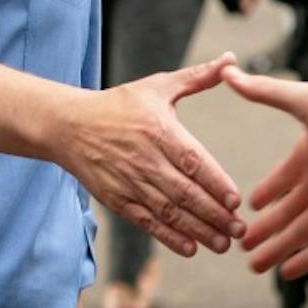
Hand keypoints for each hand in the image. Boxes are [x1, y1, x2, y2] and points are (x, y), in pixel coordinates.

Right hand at [58, 53, 245, 256]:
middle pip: (185, 193)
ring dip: (198, 231)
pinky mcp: (116, 199)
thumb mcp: (156, 86)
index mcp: (158, 130)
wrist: (67, 125)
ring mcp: (129, 182)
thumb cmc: (118, 105)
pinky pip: (146, 222)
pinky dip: (168, 237)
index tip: (236, 201)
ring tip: (222, 244)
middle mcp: (144, 159)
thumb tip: (232, 60)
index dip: (216, 184)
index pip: (193, 162)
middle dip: (215, 215)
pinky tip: (190, 247)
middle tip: (240, 231)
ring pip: (169, 212)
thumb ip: (197, 77)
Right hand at [223, 67, 307, 278]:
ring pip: (298, 234)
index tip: (247, 207)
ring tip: (253, 266)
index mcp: (306, 158)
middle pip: (284, 214)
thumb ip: (265, 91)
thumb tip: (229, 72)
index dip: (264, 194)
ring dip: (276, 249)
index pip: (279, 182)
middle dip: (262, 230)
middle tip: (239, 244)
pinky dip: (306, 260)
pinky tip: (287, 273)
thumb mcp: (301, 100)